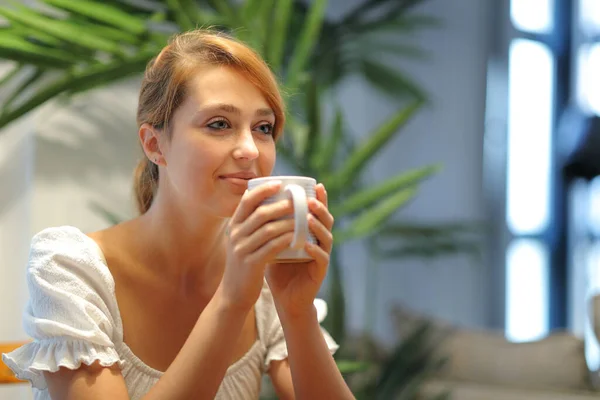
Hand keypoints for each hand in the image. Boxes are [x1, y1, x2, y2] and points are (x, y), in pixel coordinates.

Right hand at [219, 180, 296, 311]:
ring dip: (288, 222)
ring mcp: (242, 249)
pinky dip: (286, 239)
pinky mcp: (251, 263)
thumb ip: (251, 223)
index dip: (263, 190)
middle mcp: (235, 234)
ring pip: (269, 229)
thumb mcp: (242, 240)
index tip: (280, 183)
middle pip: (260, 213)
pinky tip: (297, 236)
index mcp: (234, 225)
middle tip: (297, 200)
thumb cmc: (244, 262)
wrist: (234, 292)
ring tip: (302, 217)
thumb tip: (266, 199)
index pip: (247, 201)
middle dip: (281, 205)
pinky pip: (272, 247)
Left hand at [266, 183, 333, 316]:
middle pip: (326, 221)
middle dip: (321, 209)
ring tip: (308, 217)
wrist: (285, 298)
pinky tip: (306, 244)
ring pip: (326, 238)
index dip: (319, 199)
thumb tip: (255, 204)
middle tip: (311, 199)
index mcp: (310, 233)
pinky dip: (314, 250)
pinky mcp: (320, 271)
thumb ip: (270, 227)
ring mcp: (322, 256)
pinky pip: (321, 258)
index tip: (316, 184)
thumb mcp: (273, 243)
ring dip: (318, 226)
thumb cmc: (279, 269)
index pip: (317, 212)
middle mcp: (319, 242)